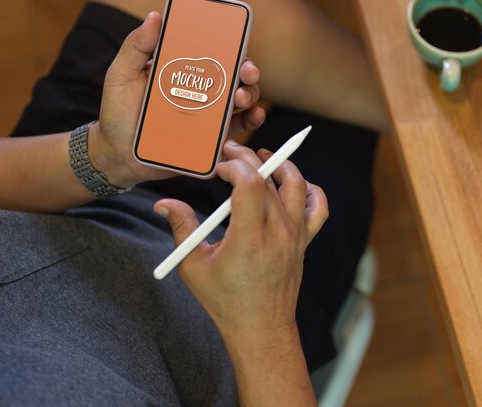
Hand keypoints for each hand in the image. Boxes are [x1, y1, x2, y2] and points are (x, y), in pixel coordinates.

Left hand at [89, 0, 265, 188]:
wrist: (120, 155)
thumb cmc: (118, 113)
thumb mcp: (120, 75)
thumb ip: (135, 47)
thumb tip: (154, 16)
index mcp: (180, 64)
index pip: (202, 37)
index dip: (215, 16)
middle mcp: (199, 83)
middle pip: (231, 65)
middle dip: (245, 61)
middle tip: (245, 67)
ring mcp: (209, 108)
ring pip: (240, 92)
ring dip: (250, 90)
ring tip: (241, 96)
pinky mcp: (214, 134)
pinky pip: (240, 124)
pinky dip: (253, 118)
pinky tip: (254, 114)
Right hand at [154, 141, 328, 336]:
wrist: (261, 327)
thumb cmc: (225, 300)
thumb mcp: (193, 266)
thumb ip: (181, 228)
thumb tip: (164, 203)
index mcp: (250, 237)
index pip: (251, 182)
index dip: (234, 165)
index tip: (219, 168)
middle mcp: (278, 232)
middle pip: (269, 179)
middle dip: (248, 159)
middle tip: (231, 154)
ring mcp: (296, 236)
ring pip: (297, 186)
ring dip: (281, 165)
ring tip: (263, 156)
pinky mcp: (304, 242)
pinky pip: (318, 208)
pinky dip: (311, 190)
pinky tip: (294, 184)